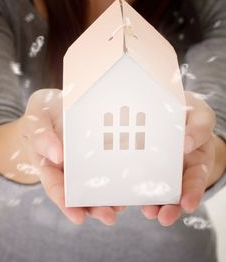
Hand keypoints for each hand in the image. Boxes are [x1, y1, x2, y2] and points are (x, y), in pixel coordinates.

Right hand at [22, 89, 124, 224]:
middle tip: (109, 217)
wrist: (56, 101)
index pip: (56, 188)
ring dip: (109, 197)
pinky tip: (128, 183)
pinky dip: (117, 176)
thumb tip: (57, 156)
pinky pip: (108, 164)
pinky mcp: (100, 150)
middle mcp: (68, 168)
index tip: (78, 218)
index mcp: (49, 165)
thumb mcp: (35, 121)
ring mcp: (85, 160)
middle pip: (80, 192)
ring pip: (96, 183)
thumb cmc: (42, 113)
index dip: (66, 204)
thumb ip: (41, 138)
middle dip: (94, 207)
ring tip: (121, 207)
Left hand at [141, 90, 215, 225]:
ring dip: (151, 203)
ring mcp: (158, 168)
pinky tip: (125, 194)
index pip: (196, 180)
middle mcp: (177, 170)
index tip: (187, 204)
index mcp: (196, 161)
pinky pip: (136, 176)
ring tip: (146, 211)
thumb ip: (199, 128)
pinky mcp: (140, 163)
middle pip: (175, 194)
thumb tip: (186, 144)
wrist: (172, 108)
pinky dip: (132, 187)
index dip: (193, 193)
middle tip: (163, 217)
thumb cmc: (190, 114)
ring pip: (155, 190)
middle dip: (170, 208)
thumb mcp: (201, 116)